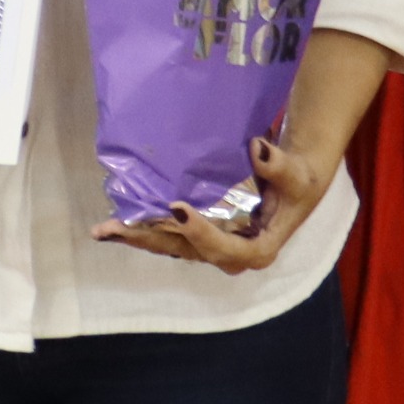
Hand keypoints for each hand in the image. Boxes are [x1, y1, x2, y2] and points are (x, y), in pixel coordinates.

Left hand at [94, 129, 340, 274]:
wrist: (296, 181)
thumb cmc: (299, 181)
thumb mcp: (298, 174)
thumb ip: (280, 167)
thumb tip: (258, 149)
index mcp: (257, 249)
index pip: (224, 247)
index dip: (200, 232)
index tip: (178, 208)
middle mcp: (231, 253)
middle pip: (186, 251)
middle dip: (150, 240)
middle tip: (115, 228)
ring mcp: (213, 245)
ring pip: (172, 246)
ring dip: (138, 238)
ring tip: (104, 230)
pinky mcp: (201, 234)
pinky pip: (169, 235)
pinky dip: (143, 229)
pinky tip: (115, 224)